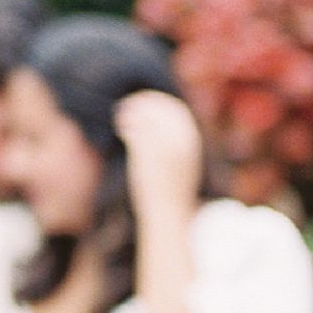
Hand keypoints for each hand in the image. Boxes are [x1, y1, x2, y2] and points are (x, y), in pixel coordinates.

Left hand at [114, 90, 204, 219]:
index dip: (159, 102)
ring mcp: (162, 147)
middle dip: (143, 103)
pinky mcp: (146, 154)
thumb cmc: (173, 187)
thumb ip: (176, 140)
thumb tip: (162, 126)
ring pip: (144, 117)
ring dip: (131, 112)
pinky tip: (121, 127)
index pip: (175, 109)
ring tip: (122, 115)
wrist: (169, 211)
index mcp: (190, 140)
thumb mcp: (182, 160)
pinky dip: (126, 123)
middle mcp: (179, 140)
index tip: (146, 101)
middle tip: (128, 105)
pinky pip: (134, 130)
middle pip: (159, 109)